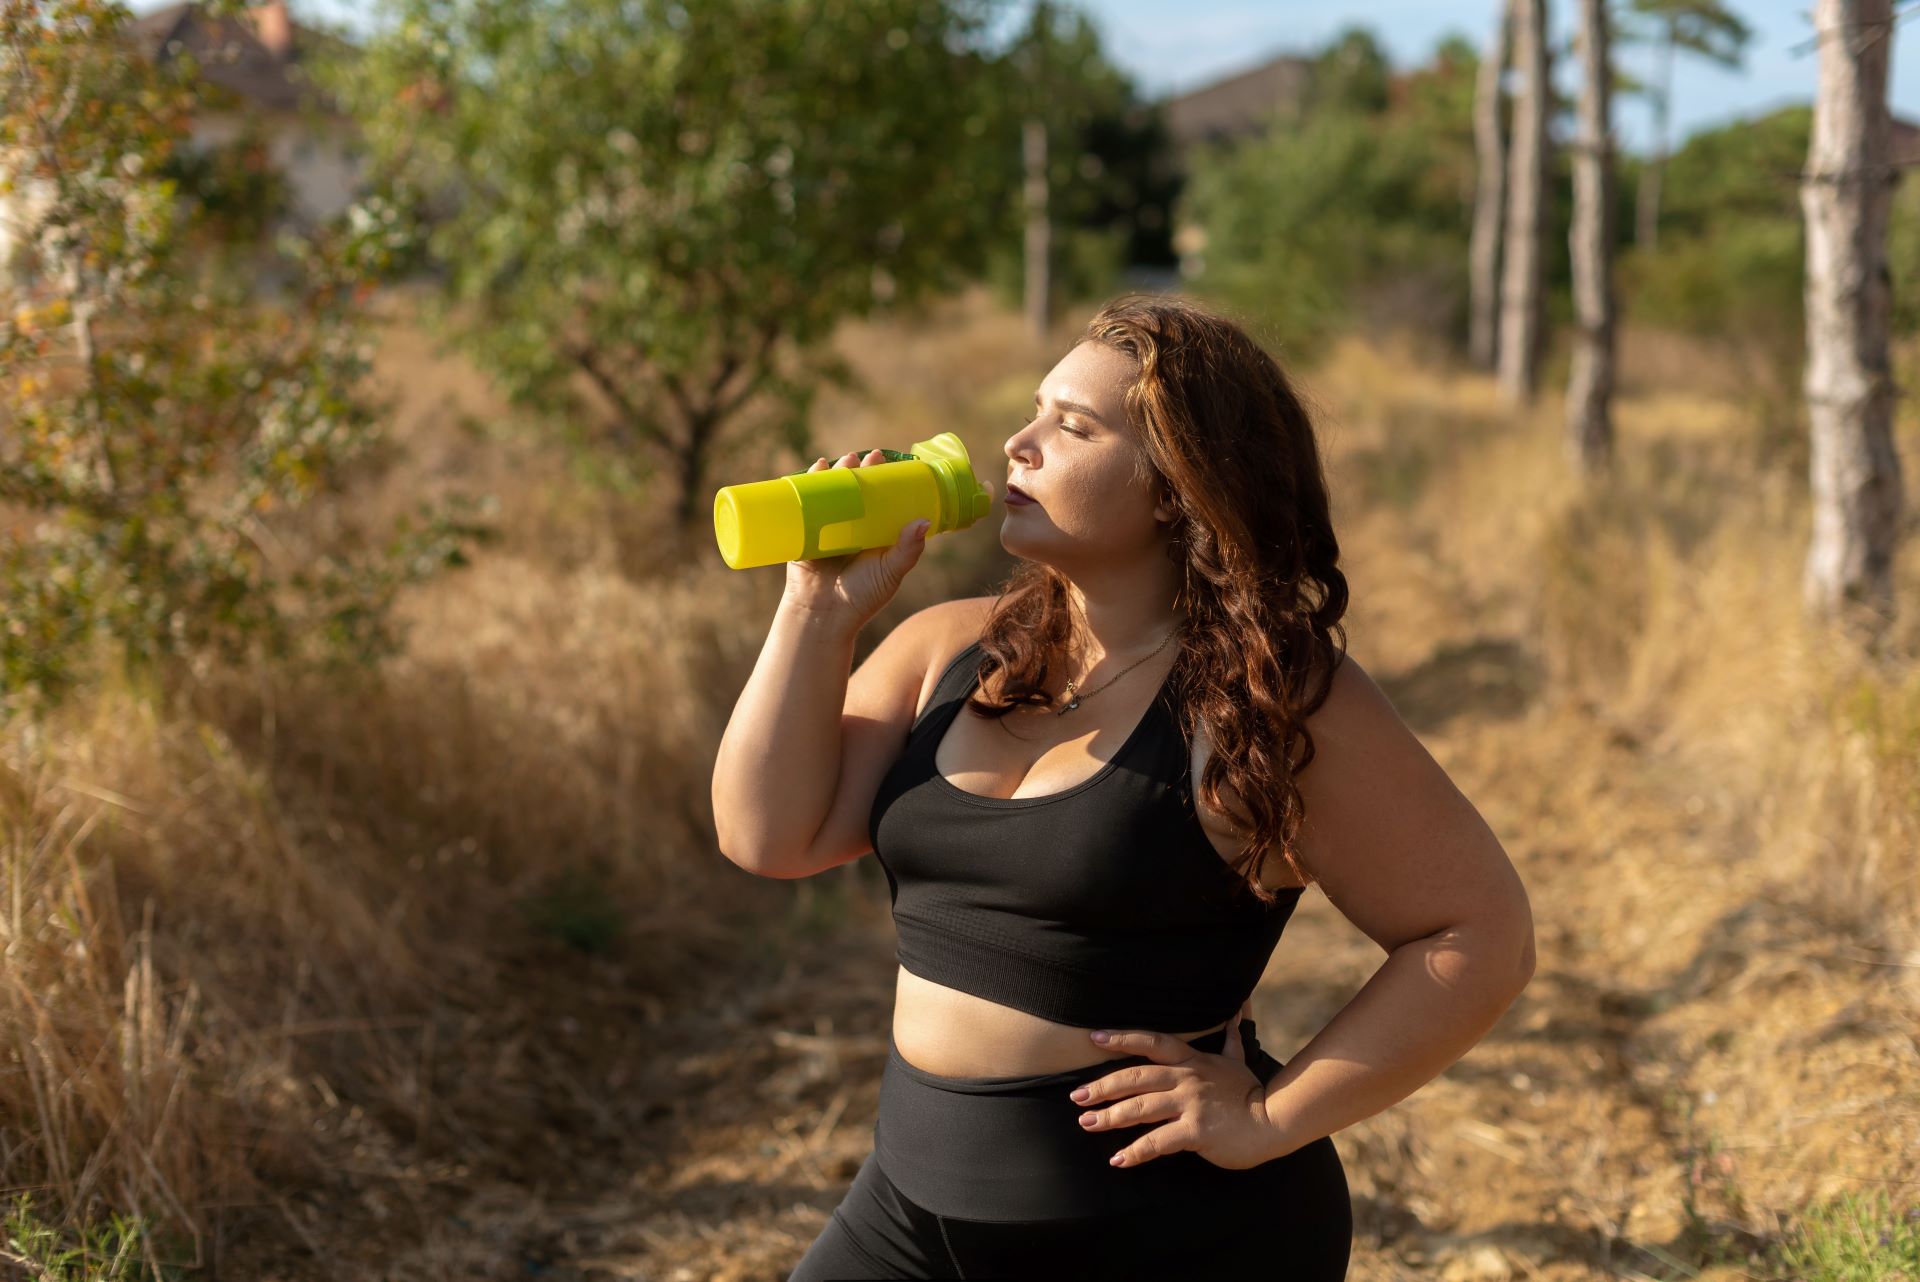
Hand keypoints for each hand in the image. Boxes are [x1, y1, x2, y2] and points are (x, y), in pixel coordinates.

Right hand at [782, 448, 934, 627]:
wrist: (824, 616)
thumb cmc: (862, 597)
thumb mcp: (891, 572)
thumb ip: (907, 549)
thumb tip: (923, 521)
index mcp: (873, 532)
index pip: (880, 498)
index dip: (883, 478)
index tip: (888, 461)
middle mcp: (850, 526)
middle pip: (854, 490)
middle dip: (858, 469)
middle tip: (865, 456)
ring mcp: (826, 527)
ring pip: (831, 493)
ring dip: (835, 472)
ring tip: (843, 461)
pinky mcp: (804, 532)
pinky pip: (805, 504)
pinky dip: (808, 485)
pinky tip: (816, 470)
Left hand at [1070, 999, 1277, 1170]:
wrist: (1273, 1120)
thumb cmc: (1250, 1092)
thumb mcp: (1237, 1060)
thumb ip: (1230, 1038)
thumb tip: (1239, 1010)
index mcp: (1191, 1060)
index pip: (1151, 1042)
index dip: (1122, 1038)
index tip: (1094, 1038)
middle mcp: (1186, 1078)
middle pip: (1135, 1077)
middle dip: (1103, 1086)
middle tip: (1077, 1096)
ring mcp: (1190, 1104)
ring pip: (1140, 1108)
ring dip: (1110, 1117)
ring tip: (1087, 1123)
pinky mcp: (1195, 1132)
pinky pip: (1157, 1142)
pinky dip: (1135, 1152)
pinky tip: (1118, 1159)